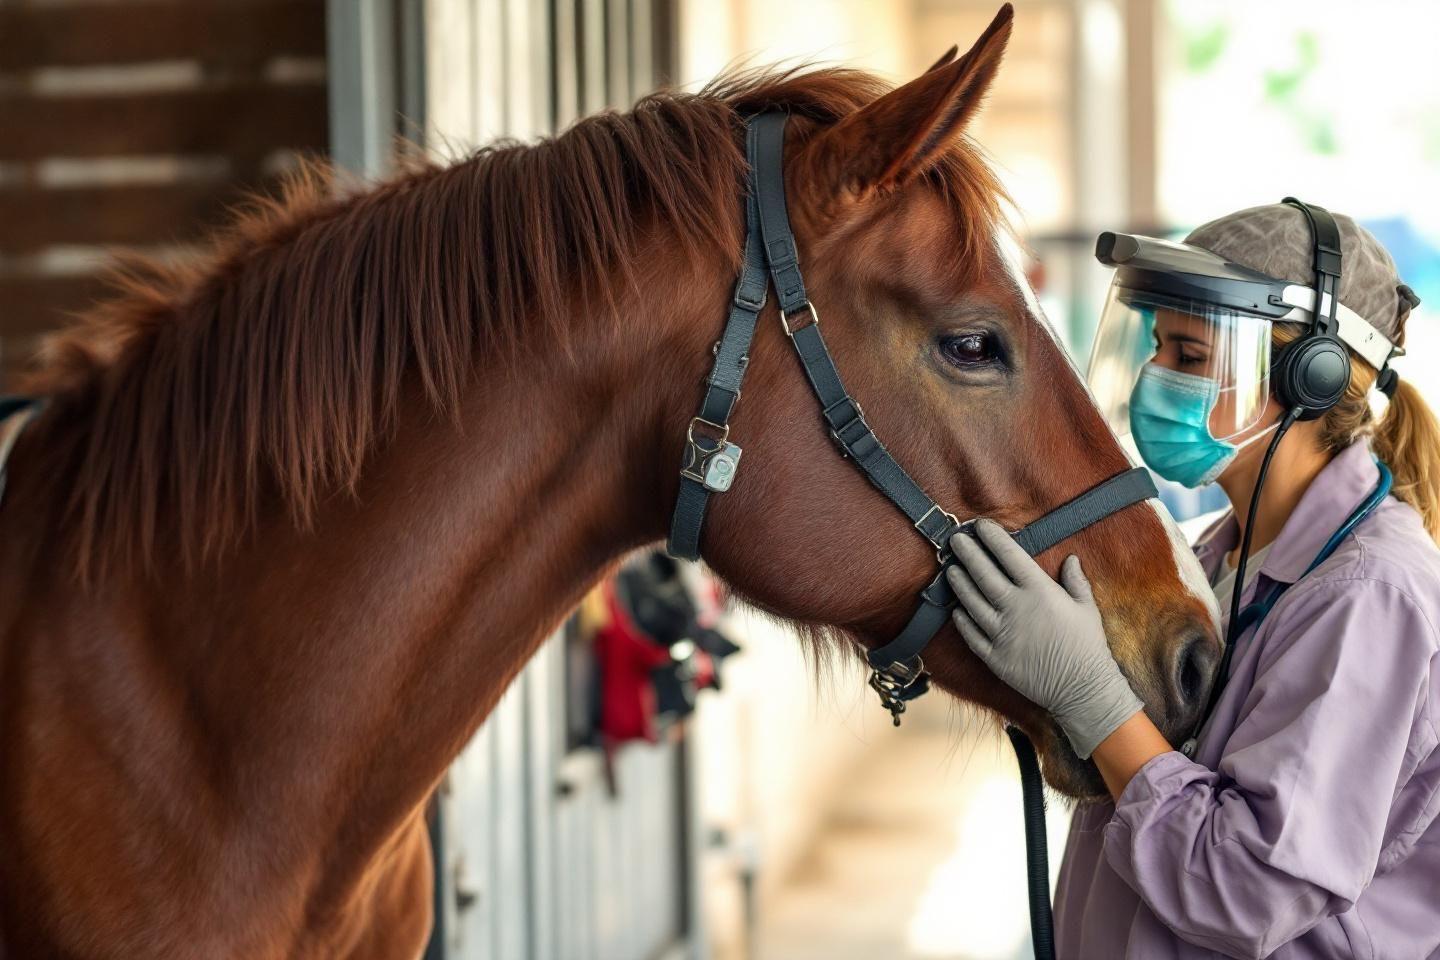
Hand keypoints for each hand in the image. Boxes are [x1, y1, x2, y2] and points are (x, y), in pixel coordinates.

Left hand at [946, 520, 1142, 758]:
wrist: (1082, 688)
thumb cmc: (1087, 645)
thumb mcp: (1086, 607)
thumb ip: (1075, 581)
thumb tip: (1070, 559)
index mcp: (1040, 592)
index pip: (1010, 556)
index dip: (993, 538)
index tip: (981, 526)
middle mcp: (1016, 608)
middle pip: (983, 574)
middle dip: (968, 553)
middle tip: (956, 539)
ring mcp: (1002, 633)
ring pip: (971, 601)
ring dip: (959, 583)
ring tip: (950, 568)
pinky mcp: (995, 656)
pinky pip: (971, 634)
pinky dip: (962, 620)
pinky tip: (956, 609)